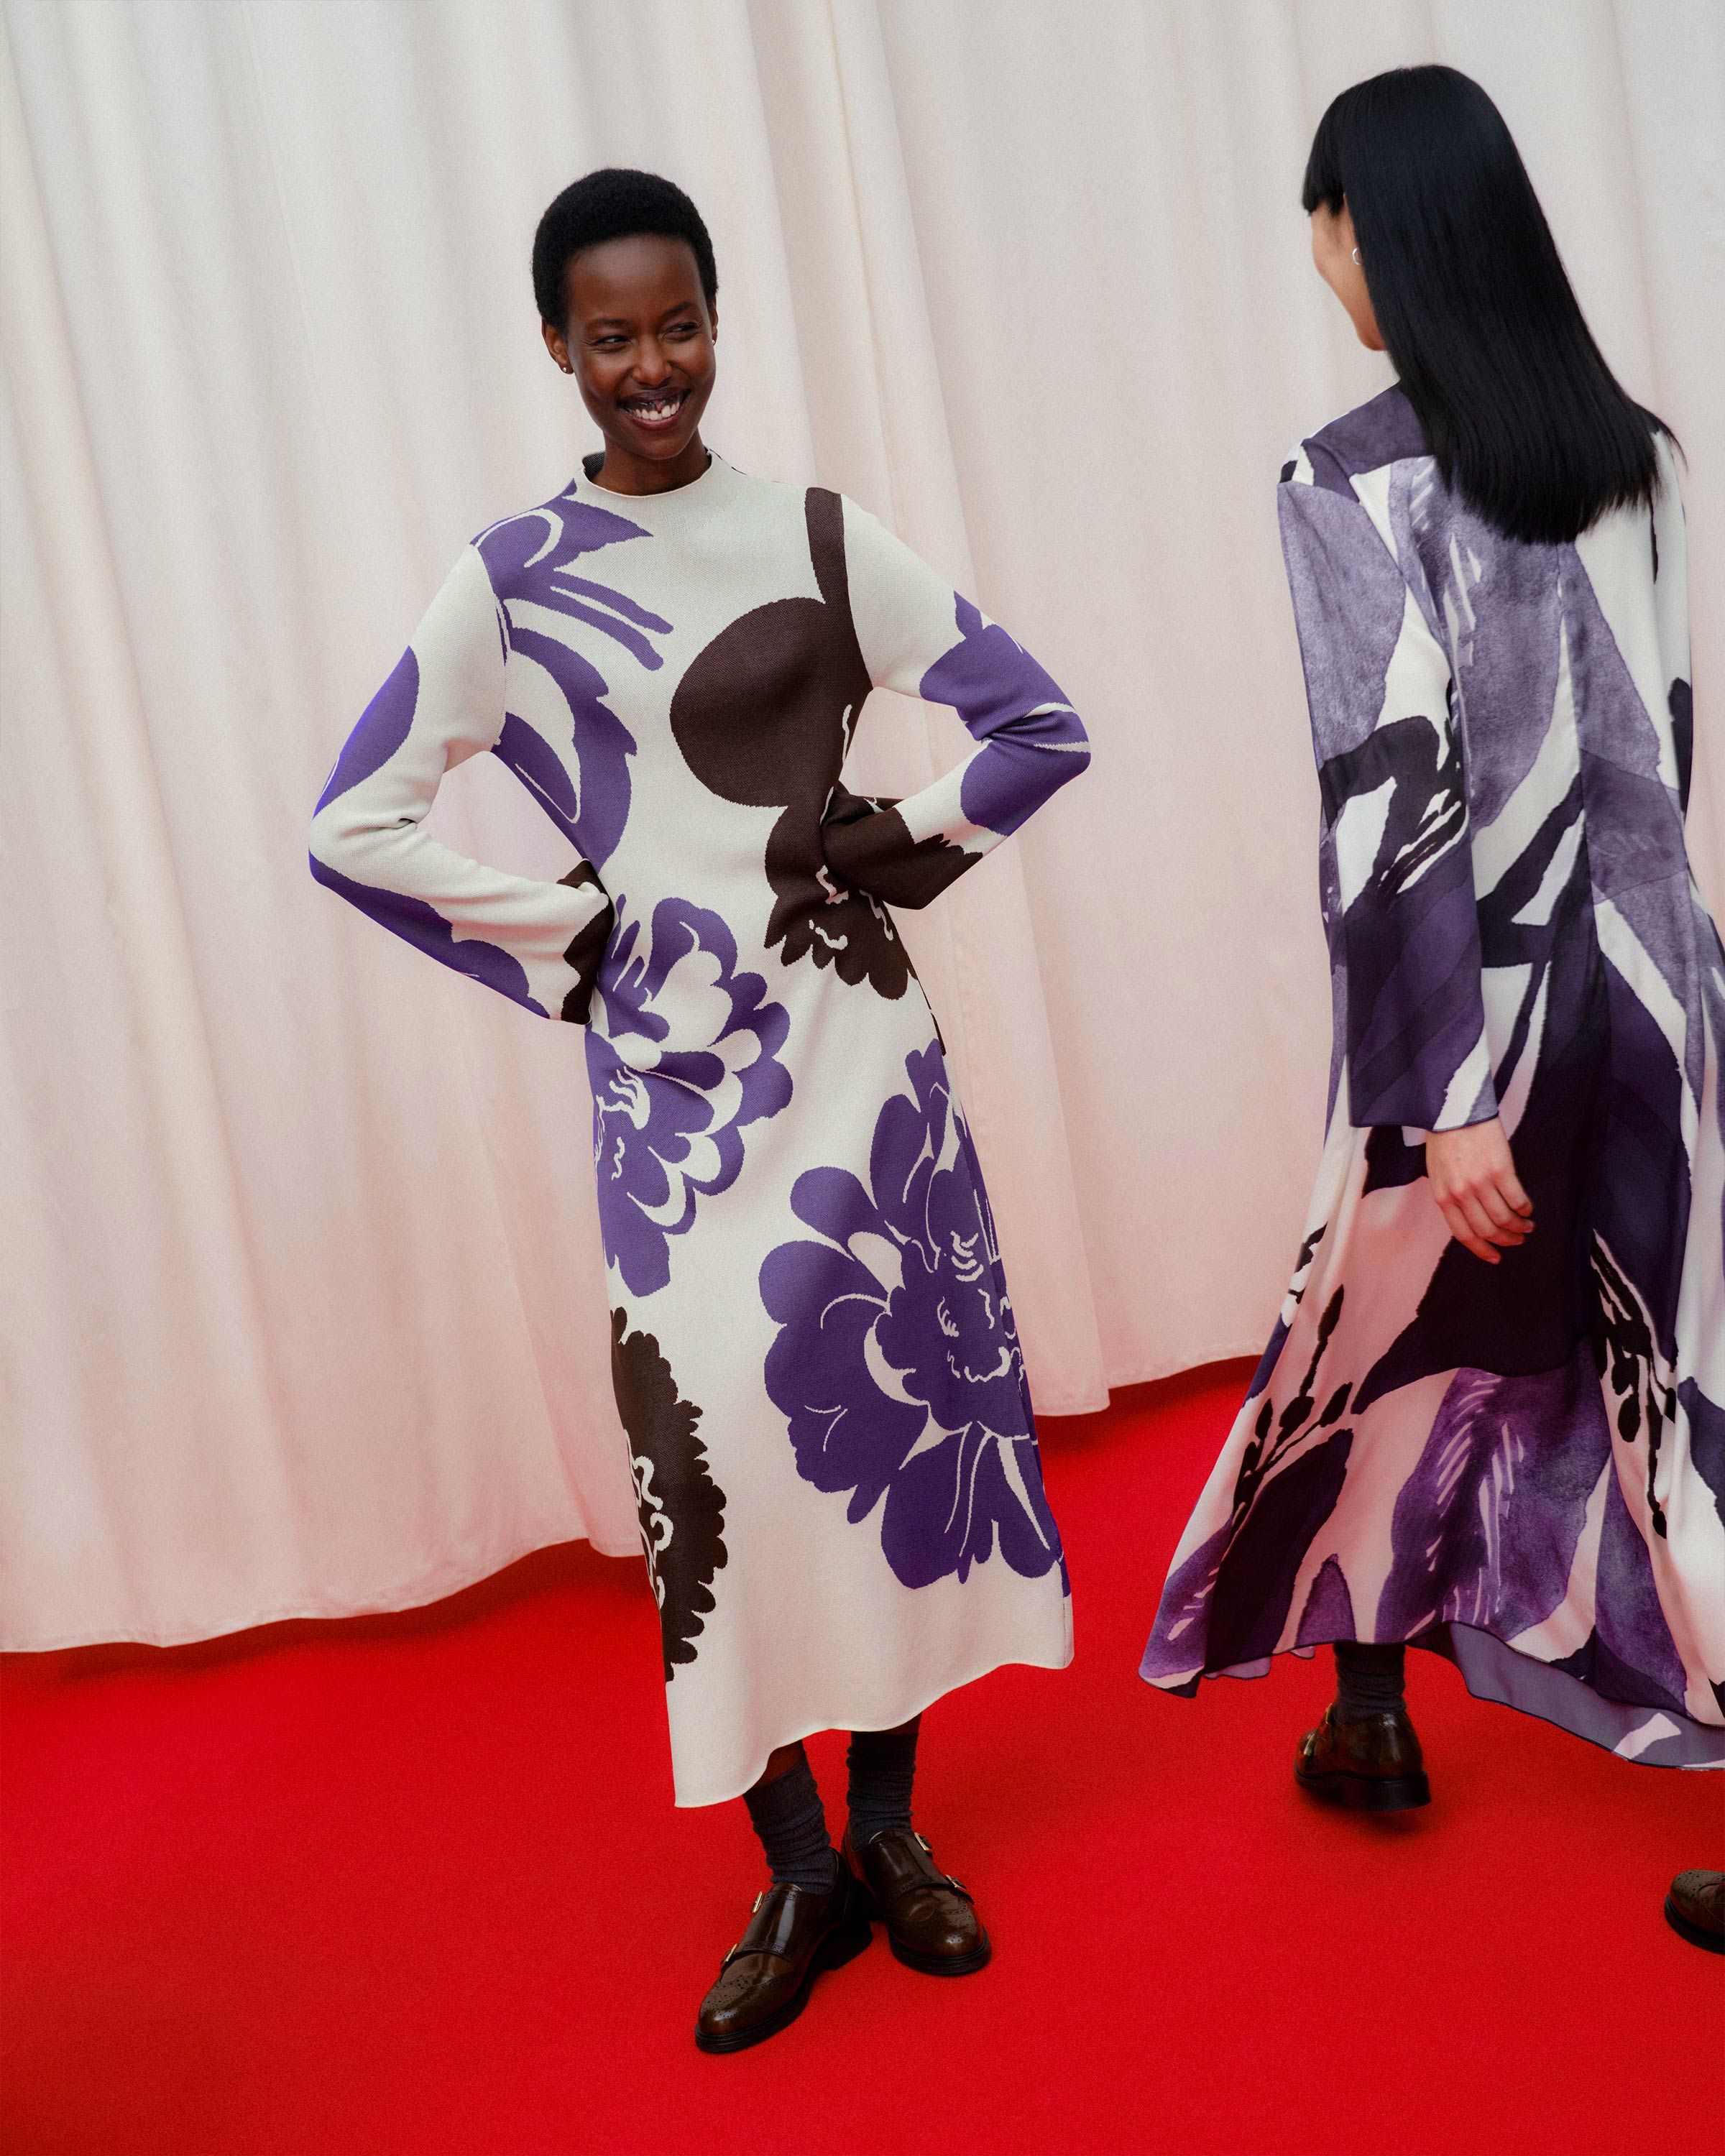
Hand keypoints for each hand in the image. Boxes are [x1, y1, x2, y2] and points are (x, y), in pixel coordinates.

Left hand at [1424, 1118, 1532, 1264]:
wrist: (1453, 1108)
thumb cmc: (1445, 1138)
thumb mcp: (1438, 1172)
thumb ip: (1452, 1195)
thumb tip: (1471, 1216)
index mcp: (1443, 1197)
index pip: (1463, 1234)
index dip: (1481, 1249)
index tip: (1495, 1257)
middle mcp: (1461, 1194)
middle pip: (1488, 1230)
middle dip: (1506, 1240)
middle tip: (1518, 1240)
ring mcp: (1480, 1183)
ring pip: (1505, 1219)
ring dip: (1520, 1227)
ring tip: (1527, 1226)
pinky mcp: (1500, 1170)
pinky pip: (1517, 1199)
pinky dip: (1525, 1209)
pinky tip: (1529, 1208)